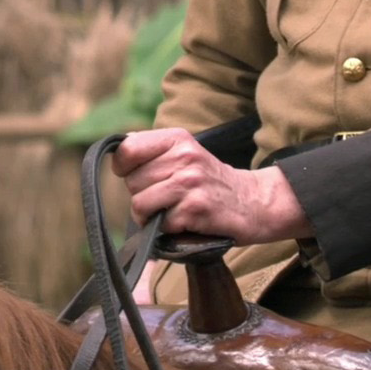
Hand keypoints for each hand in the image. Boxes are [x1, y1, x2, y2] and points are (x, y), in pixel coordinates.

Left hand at [110, 128, 311, 243]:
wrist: (253, 202)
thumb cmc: (211, 181)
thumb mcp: (186, 154)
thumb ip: (154, 151)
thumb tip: (117, 154)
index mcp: (177, 139)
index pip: (127, 149)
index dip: (125, 168)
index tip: (138, 176)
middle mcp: (183, 156)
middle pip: (132, 182)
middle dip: (142, 195)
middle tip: (166, 198)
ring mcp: (190, 182)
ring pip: (140, 204)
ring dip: (151, 216)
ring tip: (171, 213)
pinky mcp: (195, 208)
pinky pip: (160, 224)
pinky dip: (168, 230)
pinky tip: (185, 223)